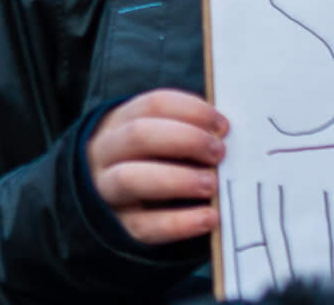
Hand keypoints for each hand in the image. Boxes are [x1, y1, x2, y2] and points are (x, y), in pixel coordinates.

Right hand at [85, 89, 226, 246]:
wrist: (114, 201)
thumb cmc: (153, 158)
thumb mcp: (163, 136)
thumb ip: (190, 131)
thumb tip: (227, 134)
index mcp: (122, 122)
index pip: (154, 104)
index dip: (193, 111)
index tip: (223, 126)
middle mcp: (107, 153)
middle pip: (139, 135)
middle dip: (186, 140)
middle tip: (220, 153)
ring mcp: (106, 191)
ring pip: (130, 179)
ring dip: (179, 180)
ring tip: (212, 185)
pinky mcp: (117, 228)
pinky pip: (144, 226)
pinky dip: (180, 223)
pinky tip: (209, 218)